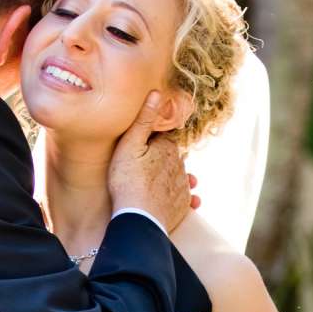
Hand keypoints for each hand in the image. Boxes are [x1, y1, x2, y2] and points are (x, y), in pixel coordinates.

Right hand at [108, 94, 193, 233]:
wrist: (139, 218)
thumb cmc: (128, 181)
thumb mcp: (129, 145)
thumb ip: (144, 119)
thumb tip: (157, 92)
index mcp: (167, 148)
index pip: (162, 139)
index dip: (150, 141)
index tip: (141, 146)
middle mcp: (180, 165)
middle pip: (170, 157)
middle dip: (161, 159)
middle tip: (144, 166)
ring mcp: (183, 186)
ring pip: (178, 176)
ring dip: (171, 177)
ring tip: (157, 182)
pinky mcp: (183, 206)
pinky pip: (184, 198)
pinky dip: (180, 197)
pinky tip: (172, 199)